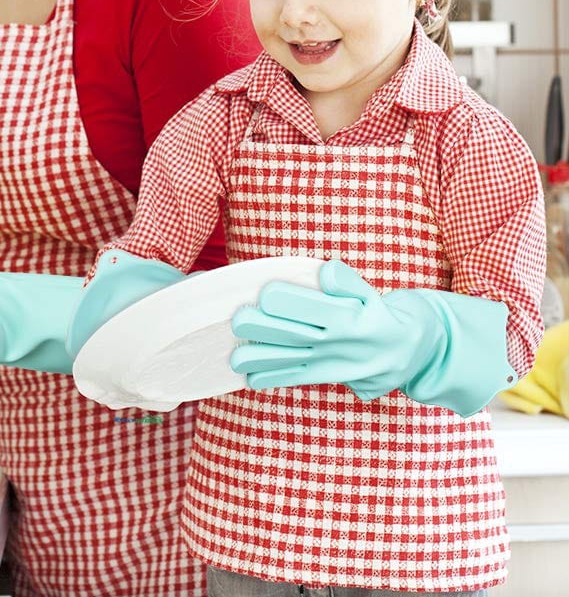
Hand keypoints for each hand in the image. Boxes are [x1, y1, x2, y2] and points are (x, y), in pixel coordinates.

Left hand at [229, 258, 514, 416]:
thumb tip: (323, 273)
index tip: (264, 294)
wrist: (417, 353)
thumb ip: (346, 282)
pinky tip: (251, 378)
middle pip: (294, 335)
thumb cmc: (386, 314)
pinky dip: (274, 379)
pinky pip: (298, 379)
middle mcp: (338, 345)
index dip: (288, 301)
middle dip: (263, 329)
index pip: (313, 309)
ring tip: (235, 358)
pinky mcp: (330, 378)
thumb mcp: (372, 294)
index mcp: (349, 319)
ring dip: (261, 360)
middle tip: (237, 321)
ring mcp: (333, 365)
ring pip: (291, 361)